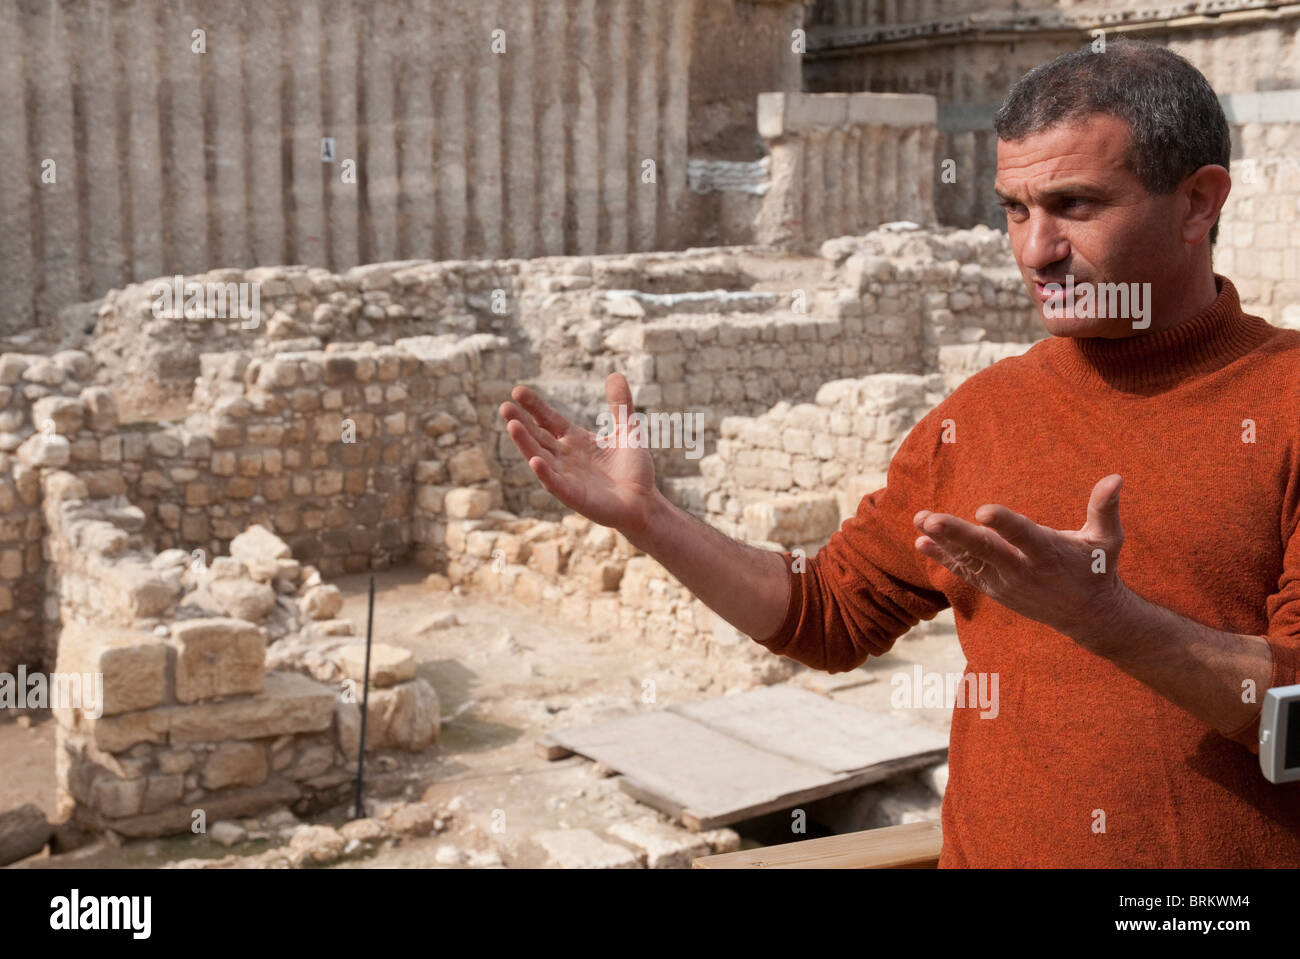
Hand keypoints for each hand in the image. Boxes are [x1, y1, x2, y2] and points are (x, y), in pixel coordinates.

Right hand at [499, 372, 658, 535]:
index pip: (548, 419)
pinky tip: (535, 461)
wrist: (644, 503)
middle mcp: (565, 457)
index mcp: (574, 440)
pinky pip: (556, 484)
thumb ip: (621, 405)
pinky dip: (545, 474)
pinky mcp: (575, 497)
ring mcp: (567, 477)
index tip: (517, 391)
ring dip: (526, 444)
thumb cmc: (633, 470)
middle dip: (521, 423)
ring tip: (512, 426)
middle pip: (538, 437)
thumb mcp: (629, 431)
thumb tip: (616, 374)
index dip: (534, 406)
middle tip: (504, 407)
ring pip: (540, 458)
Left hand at [912, 474, 1130, 646]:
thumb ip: (1104, 509)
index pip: (1025, 536)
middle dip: (957, 535)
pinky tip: (921, 543)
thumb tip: (1115, 477)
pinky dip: (944, 559)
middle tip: (930, 520)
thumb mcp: (1107, 540)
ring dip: (943, 542)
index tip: (983, 510)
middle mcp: (1023, 569)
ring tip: (919, 521)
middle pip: (986, 550)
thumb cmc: (1098, 569)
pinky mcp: (995, 589)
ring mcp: (1006, 582)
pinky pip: (966, 573)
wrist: (1088, 616)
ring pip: (970, 561)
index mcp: (1049, 553)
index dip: (1005, 524)